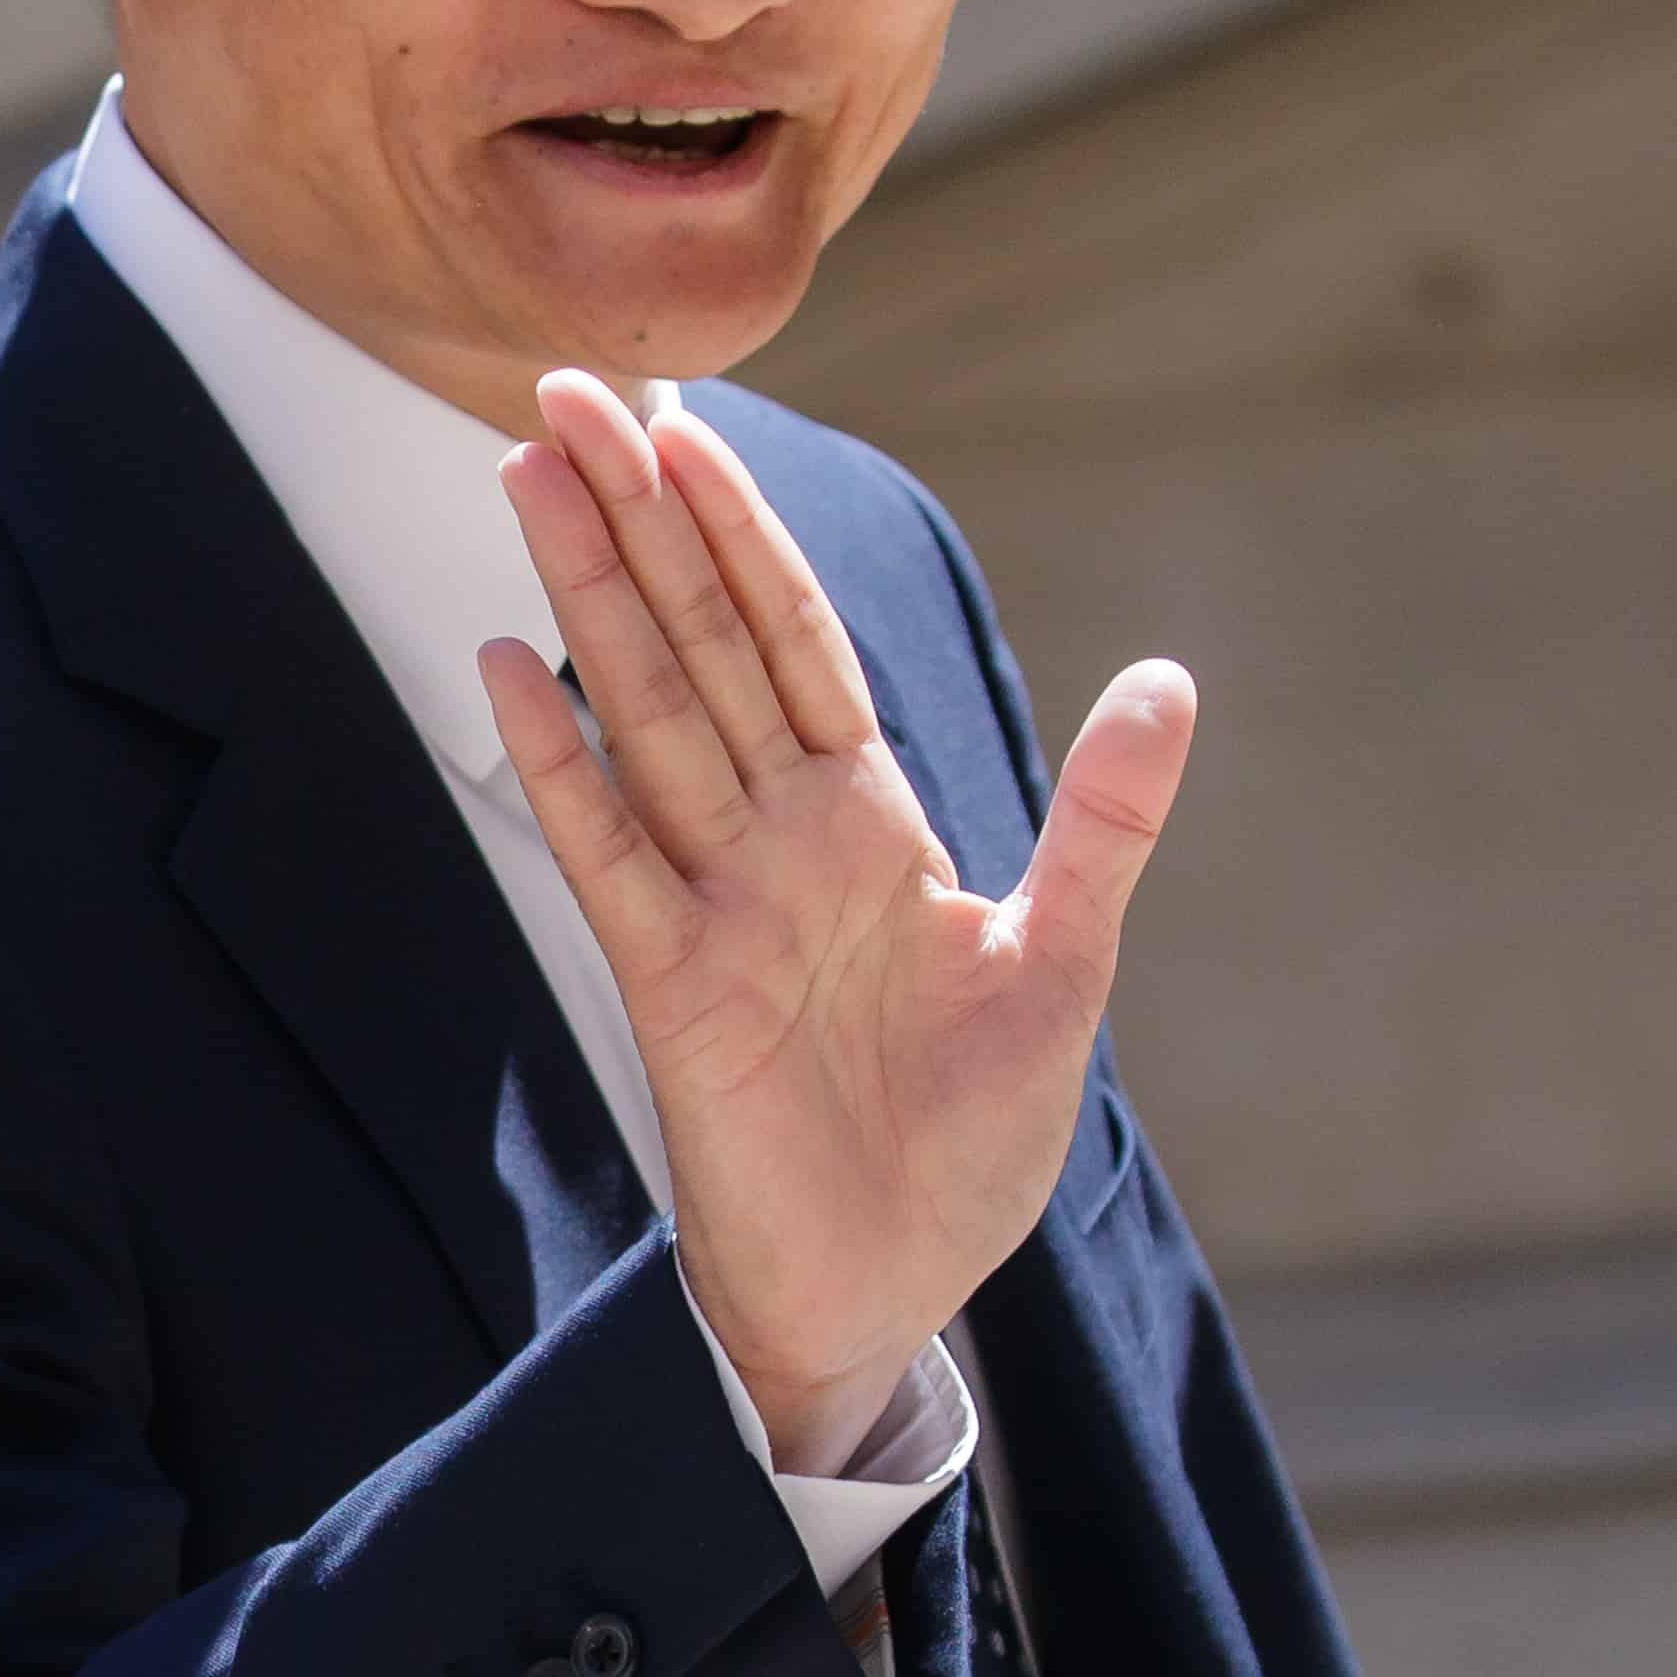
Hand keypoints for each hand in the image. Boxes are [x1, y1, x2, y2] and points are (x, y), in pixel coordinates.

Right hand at [481, 376, 1194, 1474]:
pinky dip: (558, 762)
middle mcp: (778, 839)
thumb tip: (1170, 681)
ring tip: (528, 472)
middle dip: (638, 519)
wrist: (894, 1289)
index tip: (688, 426)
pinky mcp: (673, 986)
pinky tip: (506, 665)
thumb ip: (1106, 823)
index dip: (741, 532)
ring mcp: (715, 903)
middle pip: (699, 642)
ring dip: (585, 595)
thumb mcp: (1063, 965)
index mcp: (866, 819)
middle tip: (568, 388)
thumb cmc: (967, 1141)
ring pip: (643, 713)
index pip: (794, 639)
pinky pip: (607, 852)